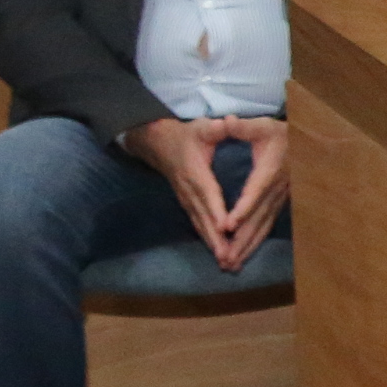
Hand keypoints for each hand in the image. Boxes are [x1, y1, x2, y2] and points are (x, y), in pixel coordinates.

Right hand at [124, 115, 289, 272]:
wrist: (157, 143)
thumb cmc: (186, 135)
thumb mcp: (201, 127)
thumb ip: (215, 128)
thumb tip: (226, 122)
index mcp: (195, 171)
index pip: (208, 193)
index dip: (215, 209)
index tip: (225, 227)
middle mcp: (189, 190)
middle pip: (203, 217)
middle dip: (215, 238)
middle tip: (228, 257)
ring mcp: (186, 199)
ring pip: (199, 225)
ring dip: (212, 245)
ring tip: (226, 263)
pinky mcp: (186, 204)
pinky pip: (197, 225)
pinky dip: (207, 240)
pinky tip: (219, 255)